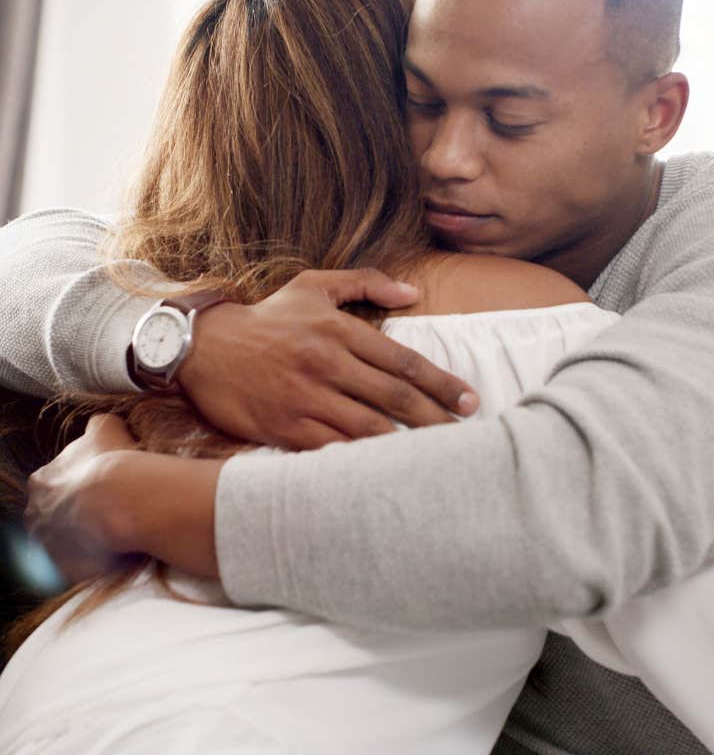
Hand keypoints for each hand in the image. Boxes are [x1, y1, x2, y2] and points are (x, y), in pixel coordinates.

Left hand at [24, 414, 136, 582]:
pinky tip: (117, 548)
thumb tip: (100, 426)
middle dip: (75, 512)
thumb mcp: (106, 427)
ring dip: (84, 537)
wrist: (121, 501)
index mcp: (41, 482)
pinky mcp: (68, 570)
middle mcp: (36, 515)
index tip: (101, 482)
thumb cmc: (112, 460)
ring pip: (66, 541)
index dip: (80, 482)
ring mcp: (49, 546)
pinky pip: (83, 565)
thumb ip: (98, 426)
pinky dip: (96, 559)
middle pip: (55, 514)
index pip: (54, 483)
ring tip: (114, 530)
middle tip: (106, 508)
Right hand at [177, 268, 478, 447]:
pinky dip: (362, 461)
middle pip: (394, 397)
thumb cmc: (267, 316)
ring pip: (368, 428)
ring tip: (438, 458)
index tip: (469, 400)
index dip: (441, 382)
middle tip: (467, 436)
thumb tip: (413, 292)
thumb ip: (366, 282)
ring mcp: (306, 398)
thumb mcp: (313, 285)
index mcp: (338, 330)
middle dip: (436, 418)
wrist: (203, 347)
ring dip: (407, 445)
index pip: (402, 361)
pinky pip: (333, 449)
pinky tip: (387, 472)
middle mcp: (326, 363)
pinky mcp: (285, 427)